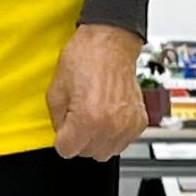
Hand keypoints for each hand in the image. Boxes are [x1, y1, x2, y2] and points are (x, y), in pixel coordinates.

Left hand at [50, 23, 150, 159]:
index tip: (65, 129)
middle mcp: (110, 124)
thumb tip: (62, 133)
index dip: (62, 139)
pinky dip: (115, 133)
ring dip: (98, 140)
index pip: (67, 150)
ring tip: (95, 118)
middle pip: (87, 154)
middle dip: (80, 140)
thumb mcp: (56, 89)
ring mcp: (127, 124)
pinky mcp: (138, 121)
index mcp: (87, 119)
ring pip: (107, 151)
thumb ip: (57, 119)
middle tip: (79, 119)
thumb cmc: (86, 57)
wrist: (110, 42)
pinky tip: (109, 116)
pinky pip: (123, 141)